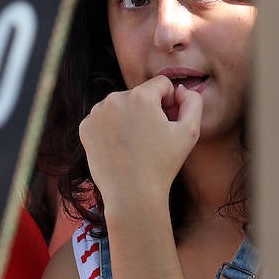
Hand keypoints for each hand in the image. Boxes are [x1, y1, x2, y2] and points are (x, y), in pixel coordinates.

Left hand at [78, 76, 201, 208]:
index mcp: (140, 96)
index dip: (170, 102)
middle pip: (140, 95)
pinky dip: (112, 129)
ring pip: (121, 106)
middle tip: (151, 138)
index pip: (161, 84)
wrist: (132, 194)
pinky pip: (105, 119)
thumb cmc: (163, 165)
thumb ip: (193, 102)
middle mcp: (114, 99)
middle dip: (148, 110)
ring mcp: (96, 113)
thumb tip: (180, 89)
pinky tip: (120, 148)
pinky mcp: (85, 127)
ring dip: (129, 118)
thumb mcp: (190, 132)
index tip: (167, 123)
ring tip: (135, 144)